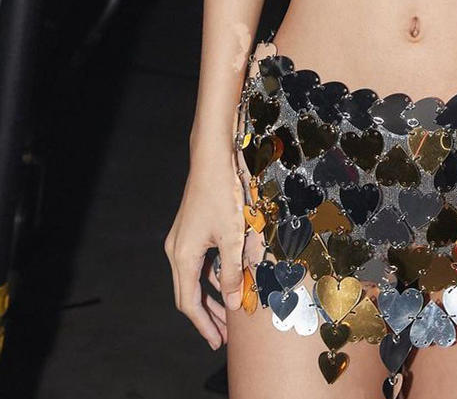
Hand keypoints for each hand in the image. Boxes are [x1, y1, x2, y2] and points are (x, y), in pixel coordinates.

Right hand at [164, 157, 245, 349]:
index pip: (189, 302)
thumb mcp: (233, 237)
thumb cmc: (222, 194)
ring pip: (196, 277)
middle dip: (209, 314)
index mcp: (183, 257)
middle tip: (226, 334)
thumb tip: (235, 303)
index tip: (217, 341)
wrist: (212, 159)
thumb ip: (233, 272)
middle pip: (190, 293)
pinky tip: (230, 279)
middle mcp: (177, 251)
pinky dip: (213, 274)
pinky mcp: (191, 230)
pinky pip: (200, 261)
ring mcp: (182, 240)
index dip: (203, 324)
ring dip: (212, 295)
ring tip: (231, 311)